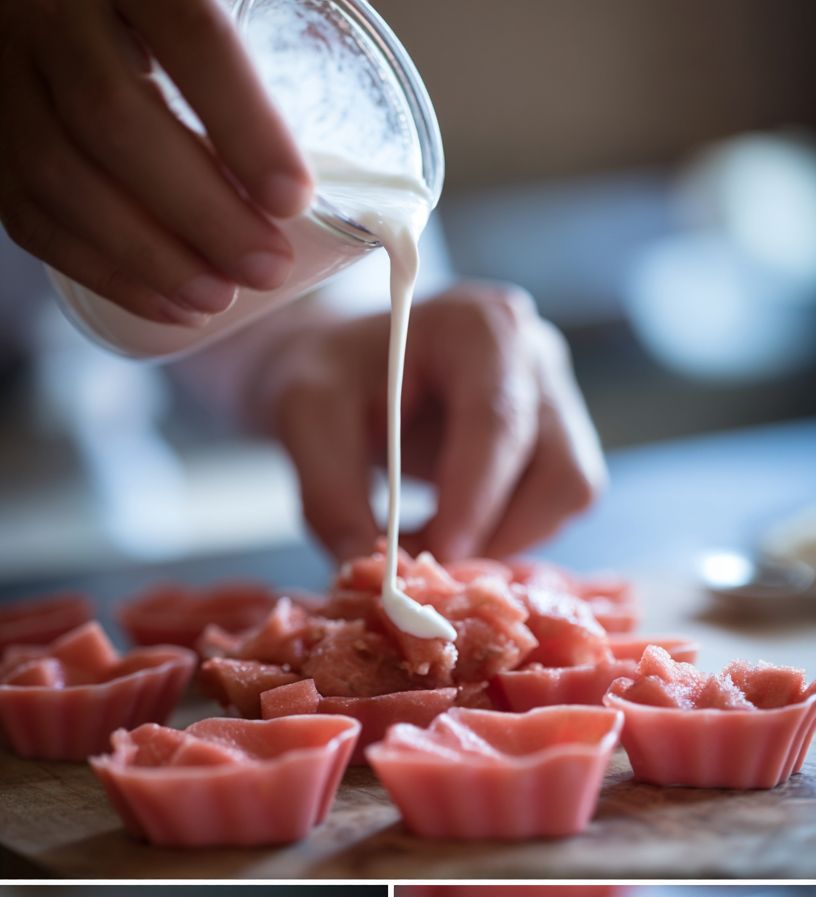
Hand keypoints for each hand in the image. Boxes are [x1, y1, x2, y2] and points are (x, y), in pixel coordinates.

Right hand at [0, 0, 360, 325]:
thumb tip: (363, 55)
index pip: (190, 36)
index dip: (244, 123)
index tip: (296, 199)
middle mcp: (54, 2)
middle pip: (116, 119)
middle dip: (200, 212)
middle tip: (268, 266)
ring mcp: (9, 68)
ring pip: (61, 176)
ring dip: (147, 256)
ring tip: (220, 298)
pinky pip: (28, 213)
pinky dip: (100, 270)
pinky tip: (165, 304)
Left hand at [247, 282, 607, 560]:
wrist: (349, 366)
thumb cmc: (331, 376)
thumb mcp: (306, 418)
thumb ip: (329, 492)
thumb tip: (363, 570)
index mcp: (480, 327)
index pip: (499, 421)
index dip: (474, 499)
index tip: (436, 555)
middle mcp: (537, 358)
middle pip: (559, 470)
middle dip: (494, 532)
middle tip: (424, 563)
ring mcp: (559, 401)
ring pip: (568, 497)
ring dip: (503, 541)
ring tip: (428, 542)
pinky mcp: (559, 444)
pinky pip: (556, 510)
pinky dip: (506, 537)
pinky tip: (450, 531)